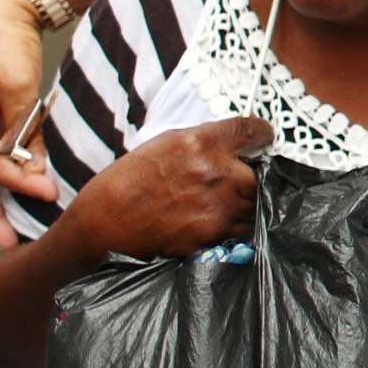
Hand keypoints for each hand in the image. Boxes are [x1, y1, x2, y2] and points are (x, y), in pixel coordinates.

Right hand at [68, 118, 271, 260]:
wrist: (104, 224)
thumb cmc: (129, 181)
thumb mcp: (165, 143)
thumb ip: (205, 141)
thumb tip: (237, 143)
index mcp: (201, 143)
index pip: (253, 131)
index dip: (262, 135)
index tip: (263, 139)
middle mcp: (216, 173)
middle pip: (261, 174)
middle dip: (253, 177)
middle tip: (238, 180)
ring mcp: (218, 207)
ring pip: (256, 205)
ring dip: (247, 203)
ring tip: (223, 203)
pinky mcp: (214, 236)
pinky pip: (243, 230)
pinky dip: (236, 226)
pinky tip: (217, 221)